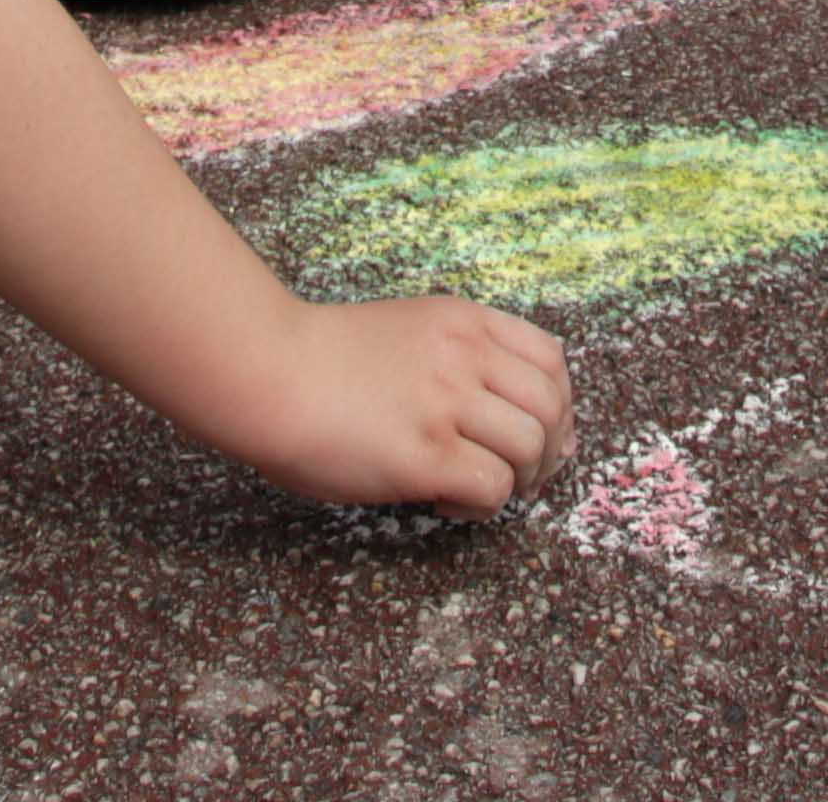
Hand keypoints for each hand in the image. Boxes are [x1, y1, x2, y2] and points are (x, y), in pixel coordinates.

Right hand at [239, 296, 573, 514]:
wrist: (267, 371)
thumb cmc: (322, 360)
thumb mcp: (405, 330)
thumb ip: (456, 357)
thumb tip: (505, 407)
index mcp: (462, 321)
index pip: (550, 357)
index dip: (559, 403)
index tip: (545, 434)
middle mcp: (465, 356)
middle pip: (550, 405)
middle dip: (549, 451)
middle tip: (524, 478)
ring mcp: (447, 403)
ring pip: (530, 447)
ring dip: (519, 481)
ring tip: (477, 490)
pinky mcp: (425, 454)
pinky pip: (493, 486)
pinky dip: (483, 506)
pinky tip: (446, 501)